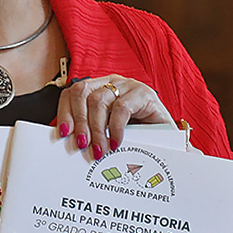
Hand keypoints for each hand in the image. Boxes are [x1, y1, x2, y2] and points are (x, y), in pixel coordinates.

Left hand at [56, 74, 173, 157]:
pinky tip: (116, 142)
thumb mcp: (108, 131)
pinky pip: (121, 108)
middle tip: (82, 145)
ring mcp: (128, 85)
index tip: (64, 134)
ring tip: (100, 149)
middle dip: (79, 121)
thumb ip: (90, 131)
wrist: (168, 140)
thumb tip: (67, 140)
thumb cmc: (137, 136)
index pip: (73, 92)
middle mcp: (112, 82)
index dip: (65, 111)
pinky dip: (115, 128)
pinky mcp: (144, 93)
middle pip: (82, 92)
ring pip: (99, 100)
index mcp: (99, 88)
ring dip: (96, 129)